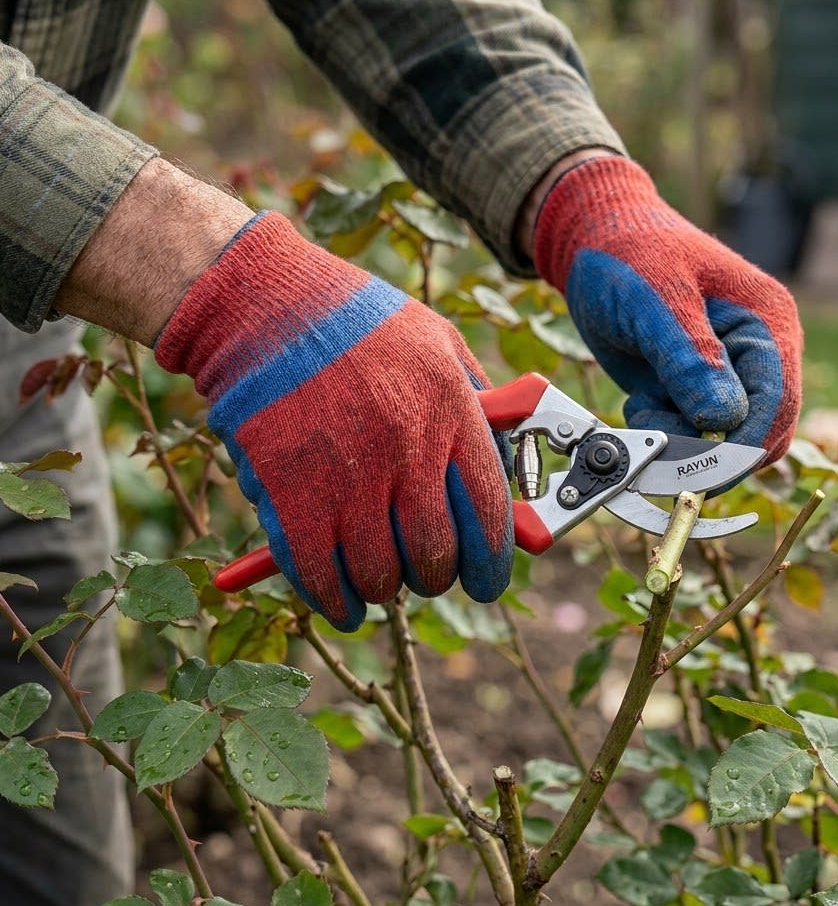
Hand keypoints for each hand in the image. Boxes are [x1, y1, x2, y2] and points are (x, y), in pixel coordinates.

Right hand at [156, 212, 513, 629]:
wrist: (263, 304)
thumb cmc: (357, 320)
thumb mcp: (439, 342)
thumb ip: (477, 405)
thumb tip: (506, 467)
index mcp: (452, 411)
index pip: (489, 515)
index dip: (492, 562)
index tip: (486, 580)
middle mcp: (406, 450)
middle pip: (435, 556)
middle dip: (435, 576)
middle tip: (426, 571)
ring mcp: (347, 476)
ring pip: (379, 576)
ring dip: (383, 587)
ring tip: (379, 573)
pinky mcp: (289, 495)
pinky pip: (319, 576)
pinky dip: (333, 601)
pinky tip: (341, 602)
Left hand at [533, 157, 801, 463]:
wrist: (591, 242)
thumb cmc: (627, 254)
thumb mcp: (656, 302)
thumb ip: (690, 358)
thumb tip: (724, 418)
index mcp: (767, 324)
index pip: (777, 403)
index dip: (743, 445)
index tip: (699, 468)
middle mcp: (757, 354)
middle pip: (758, 433)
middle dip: (707, 448)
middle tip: (656, 433)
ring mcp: (726, 375)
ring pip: (722, 442)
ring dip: (680, 441)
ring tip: (643, 407)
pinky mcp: (693, 390)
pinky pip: (691, 435)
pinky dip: (664, 433)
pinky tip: (640, 401)